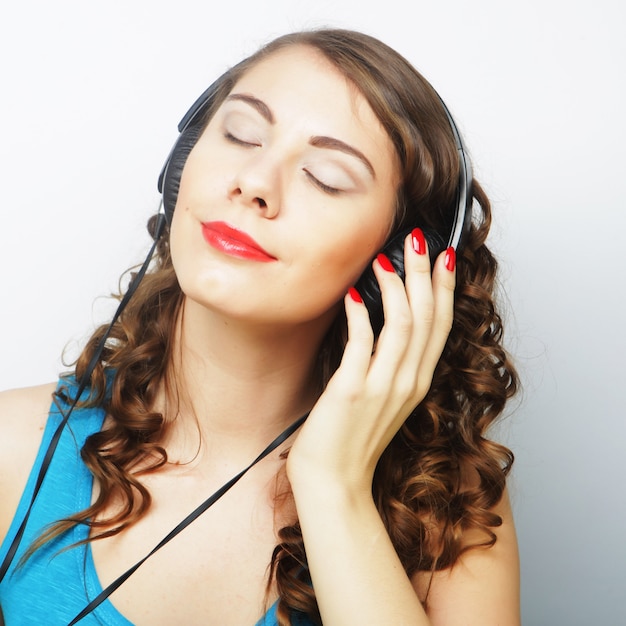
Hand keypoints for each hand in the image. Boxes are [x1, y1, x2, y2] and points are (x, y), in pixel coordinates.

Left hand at [287, 229, 456, 494]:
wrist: (335, 483)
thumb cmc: (353, 440)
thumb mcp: (383, 399)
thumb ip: (389, 364)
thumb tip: (380, 321)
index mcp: (417, 381)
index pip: (440, 325)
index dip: (443, 288)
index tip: (444, 256)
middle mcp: (408, 382)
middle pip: (427, 317)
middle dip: (425, 273)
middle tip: (419, 240)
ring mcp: (383, 387)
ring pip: (403, 324)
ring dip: (396, 286)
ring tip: (385, 257)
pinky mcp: (353, 391)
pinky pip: (363, 343)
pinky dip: (361, 315)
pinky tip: (354, 294)